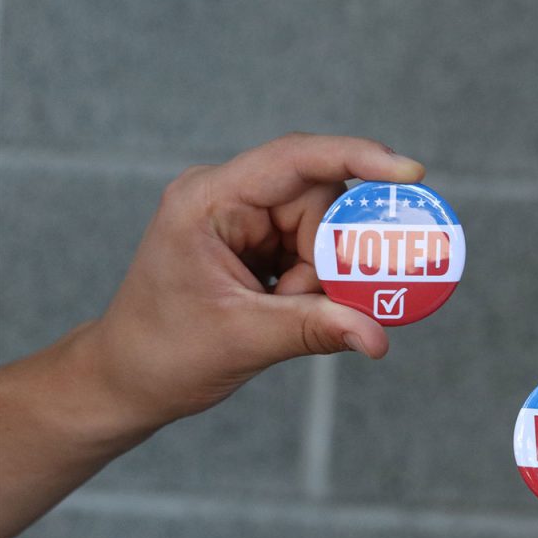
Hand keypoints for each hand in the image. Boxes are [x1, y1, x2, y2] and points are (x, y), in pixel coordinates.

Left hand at [87, 133, 423, 428]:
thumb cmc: (162, 353)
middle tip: (328, 299)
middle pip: (319, 200)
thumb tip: (377, 335)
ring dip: (321, 276)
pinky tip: (291, 307)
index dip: (358, 158)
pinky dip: (317, 282)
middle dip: (332, 255)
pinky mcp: (258, 241)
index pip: (295, 159)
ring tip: (287, 312)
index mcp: (209, 200)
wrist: (127, 379)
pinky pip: (313, 248)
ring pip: (323, 228)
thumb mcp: (244, 338)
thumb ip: (316, 328)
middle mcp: (228, 196)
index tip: (410, 173)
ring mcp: (244, 218)